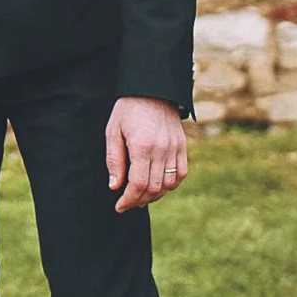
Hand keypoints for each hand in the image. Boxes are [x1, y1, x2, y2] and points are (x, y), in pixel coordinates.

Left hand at [105, 96, 186, 211]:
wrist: (153, 89)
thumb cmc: (128, 109)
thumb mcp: (113, 131)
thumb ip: (114, 160)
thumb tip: (115, 186)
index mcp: (142, 146)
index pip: (138, 184)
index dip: (128, 200)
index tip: (119, 206)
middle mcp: (162, 150)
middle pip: (154, 188)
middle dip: (139, 201)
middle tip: (127, 203)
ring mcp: (175, 148)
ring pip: (169, 184)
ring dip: (155, 195)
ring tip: (140, 197)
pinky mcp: (182, 146)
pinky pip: (181, 174)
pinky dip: (170, 185)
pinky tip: (158, 186)